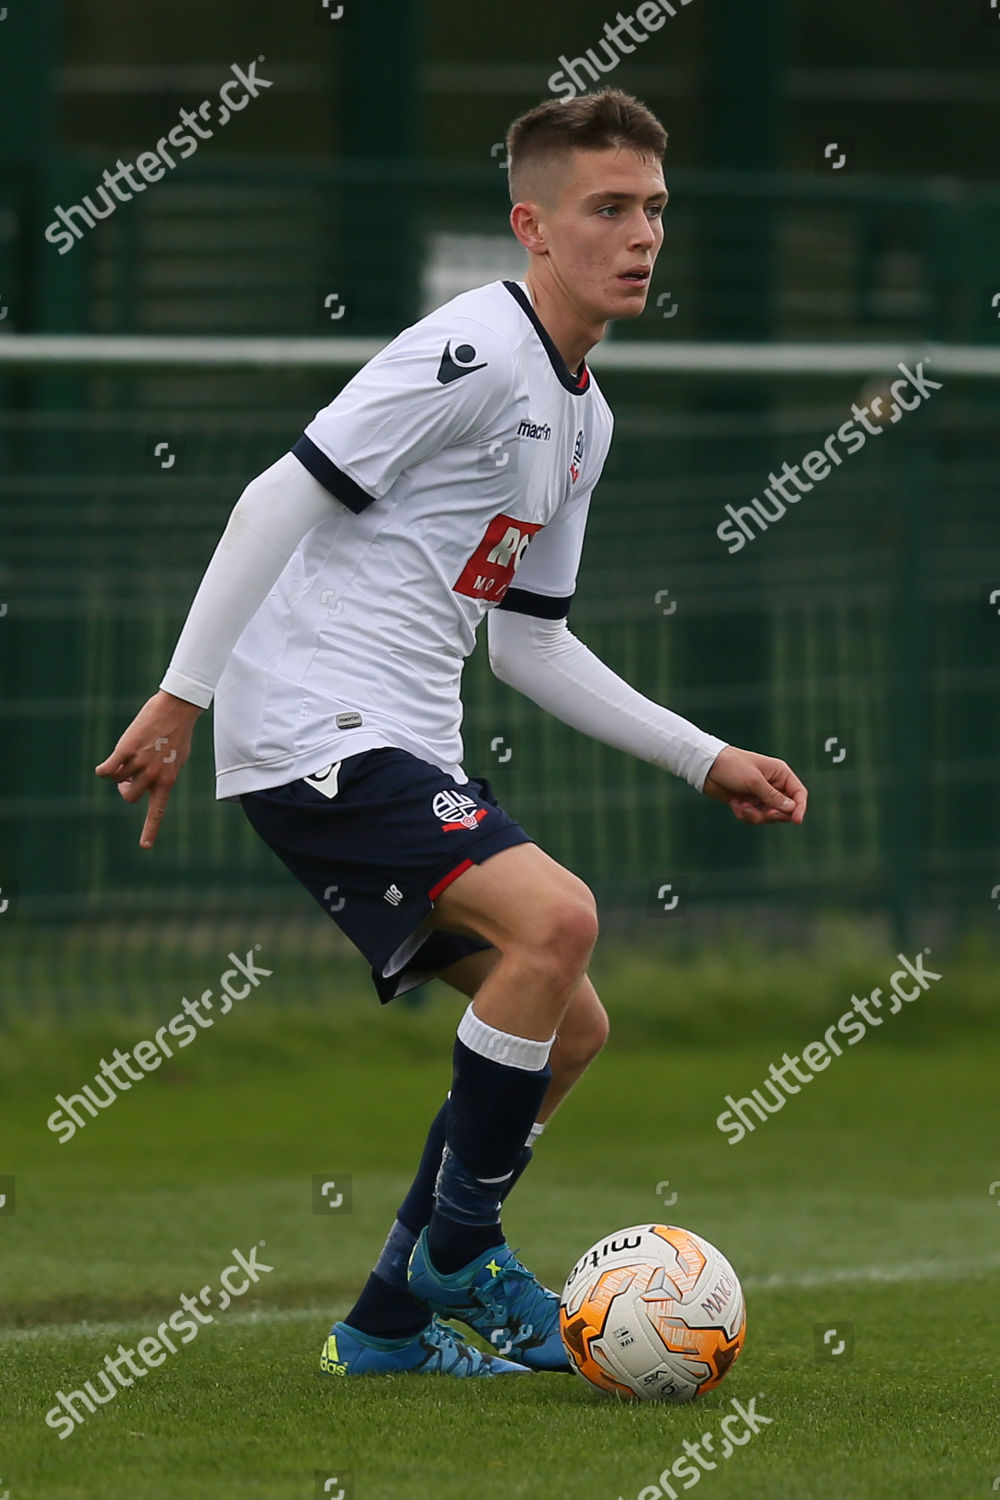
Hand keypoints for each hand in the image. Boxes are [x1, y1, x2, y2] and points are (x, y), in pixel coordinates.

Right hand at [94, 690, 202, 847]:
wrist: (177, 709)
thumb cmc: (178, 733)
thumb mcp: (177, 759)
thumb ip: (162, 775)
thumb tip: (144, 784)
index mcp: (167, 781)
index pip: (157, 812)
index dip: (150, 830)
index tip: (144, 847)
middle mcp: (153, 776)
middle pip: (128, 797)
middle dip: (125, 789)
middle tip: (128, 776)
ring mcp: (139, 763)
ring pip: (117, 780)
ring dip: (118, 772)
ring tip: (129, 757)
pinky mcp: (126, 750)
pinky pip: (106, 770)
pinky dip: (104, 769)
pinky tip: (105, 766)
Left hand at [702, 745, 806, 825]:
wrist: (706, 768)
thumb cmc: (732, 767)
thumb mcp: (754, 781)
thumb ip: (773, 797)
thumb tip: (792, 809)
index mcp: (780, 773)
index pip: (798, 793)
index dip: (800, 807)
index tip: (797, 821)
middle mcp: (773, 785)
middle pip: (784, 809)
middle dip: (772, 814)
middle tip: (763, 814)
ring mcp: (759, 795)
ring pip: (768, 816)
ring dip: (755, 815)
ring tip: (742, 807)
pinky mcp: (748, 803)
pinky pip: (753, 817)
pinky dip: (744, 814)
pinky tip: (734, 804)